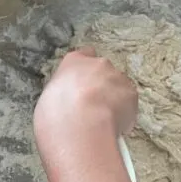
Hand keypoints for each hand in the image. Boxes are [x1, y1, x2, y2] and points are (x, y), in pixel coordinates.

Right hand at [34, 49, 137, 170]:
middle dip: (101, 86)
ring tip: (102, 120)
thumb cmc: (57, 115)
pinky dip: (124, 114)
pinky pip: (129, 103)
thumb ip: (63, 92)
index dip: (85, 71)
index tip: (83, 84)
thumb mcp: (48, 99)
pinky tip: (112, 126)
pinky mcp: (132, 94)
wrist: (81, 126)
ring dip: (113, 100)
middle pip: (103, 71)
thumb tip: (68, 102)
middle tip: (92, 107)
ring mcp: (117, 77)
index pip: (83, 55)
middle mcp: (98, 64)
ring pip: (118, 87)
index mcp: (74, 62)